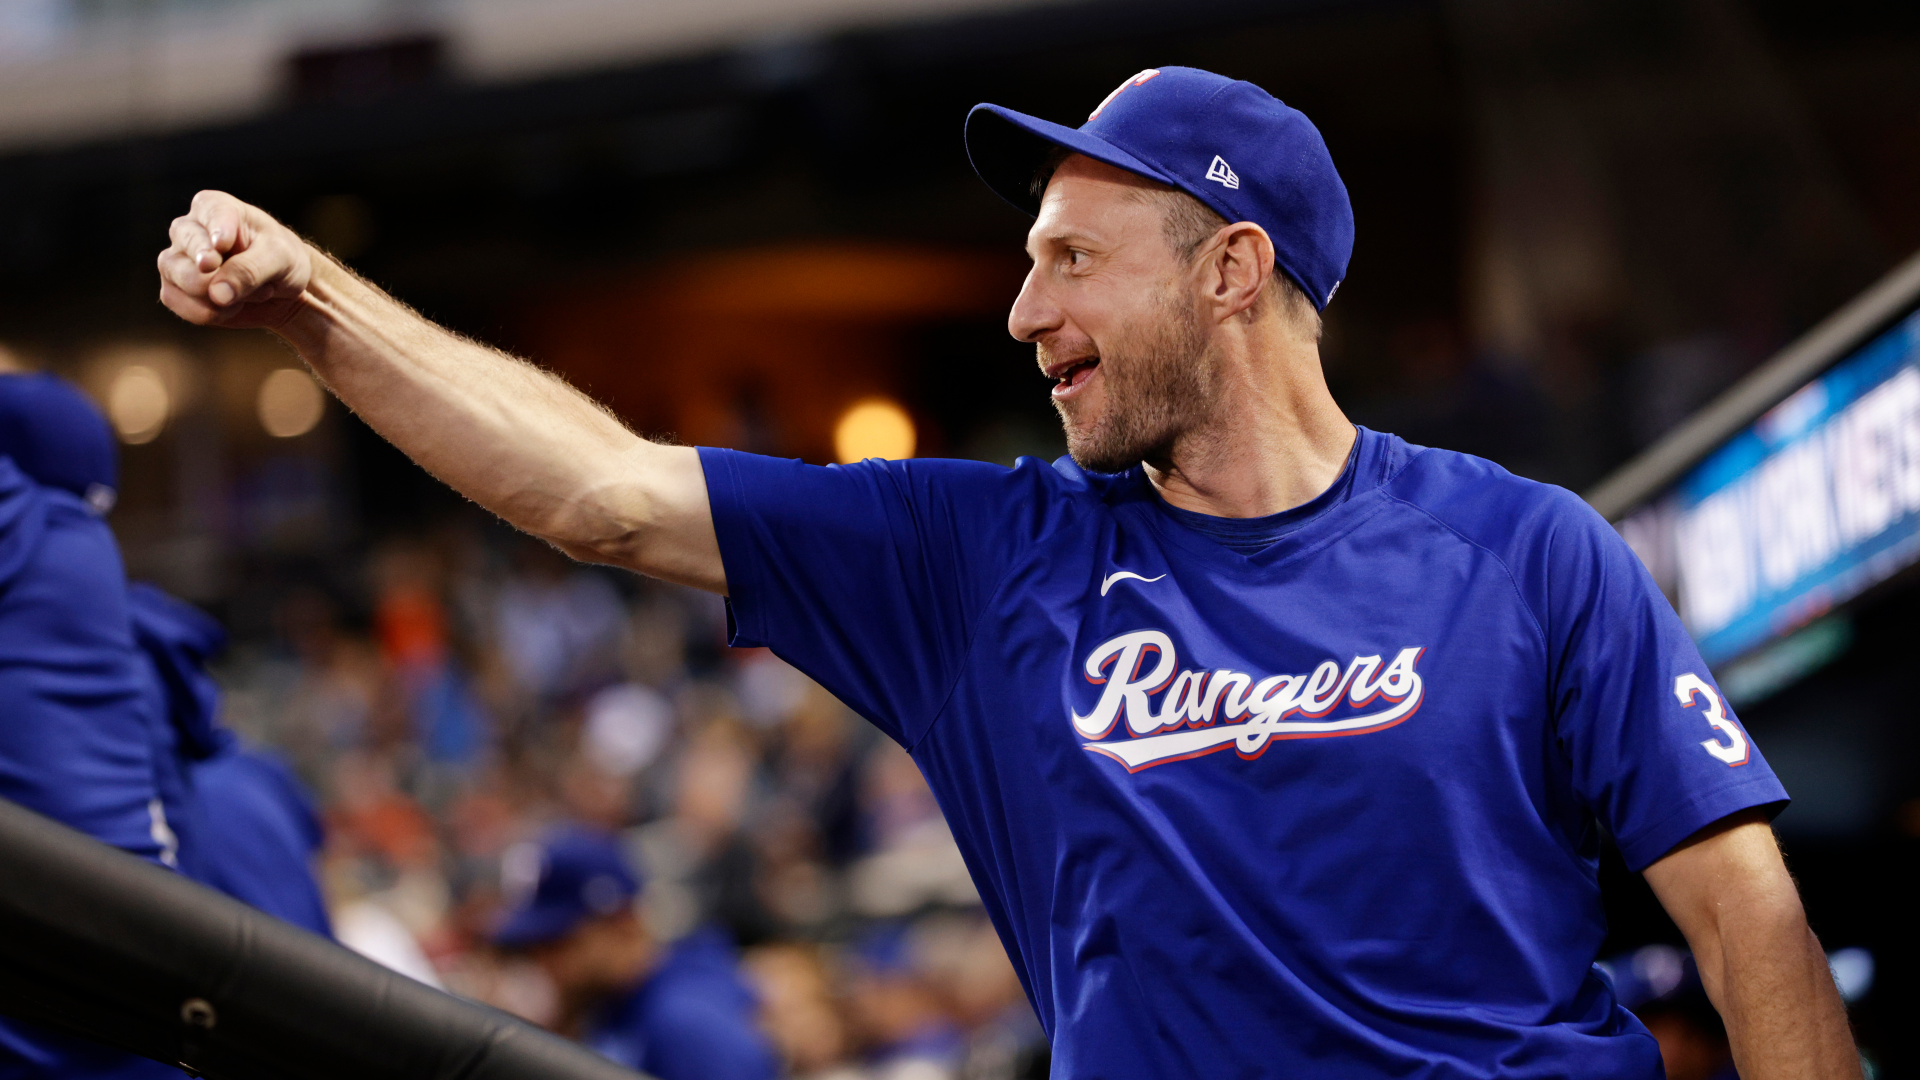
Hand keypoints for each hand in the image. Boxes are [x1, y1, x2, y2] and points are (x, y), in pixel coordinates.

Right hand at [157, 191, 314, 329]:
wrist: (282, 289)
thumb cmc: (282, 260)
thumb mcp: (279, 259)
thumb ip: (250, 271)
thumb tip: (217, 294)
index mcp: (214, 207)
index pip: (209, 215)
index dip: (216, 233)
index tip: (222, 246)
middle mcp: (187, 229)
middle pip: (188, 250)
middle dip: (221, 275)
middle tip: (259, 287)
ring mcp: (175, 259)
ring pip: (182, 280)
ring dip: (222, 297)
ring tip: (253, 293)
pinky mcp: (174, 289)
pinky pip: (178, 303)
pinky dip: (210, 312)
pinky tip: (234, 306)